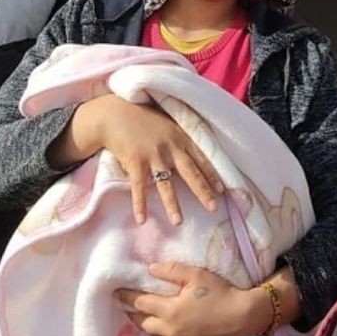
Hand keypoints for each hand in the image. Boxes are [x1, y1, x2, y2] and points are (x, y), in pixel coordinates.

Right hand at [53, 94, 223, 224]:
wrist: (115, 114)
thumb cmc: (142, 119)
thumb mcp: (167, 124)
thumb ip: (179, 139)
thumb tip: (191, 155)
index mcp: (180, 137)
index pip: (201, 159)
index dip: (211, 175)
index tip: (221, 190)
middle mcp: (170, 147)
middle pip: (190, 173)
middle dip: (202, 191)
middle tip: (213, 208)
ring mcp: (153, 155)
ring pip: (166, 184)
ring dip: (172, 204)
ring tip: (178, 222)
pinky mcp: (135, 161)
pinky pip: (139, 187)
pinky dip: (140, 204)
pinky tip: (142, 219)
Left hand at [115, 262, 267, 335]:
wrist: (243, 316)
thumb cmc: (220, 292)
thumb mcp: (196, 274)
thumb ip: (171, 270)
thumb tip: (150, 269)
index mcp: (170, 310)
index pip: (140, 303)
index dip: (126, 297)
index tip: (116, 293)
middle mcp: (171, 330)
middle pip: (143, 323)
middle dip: (134, 314)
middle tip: (128, 306)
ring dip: (149, 327)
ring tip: (147, 317)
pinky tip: (166, 333)